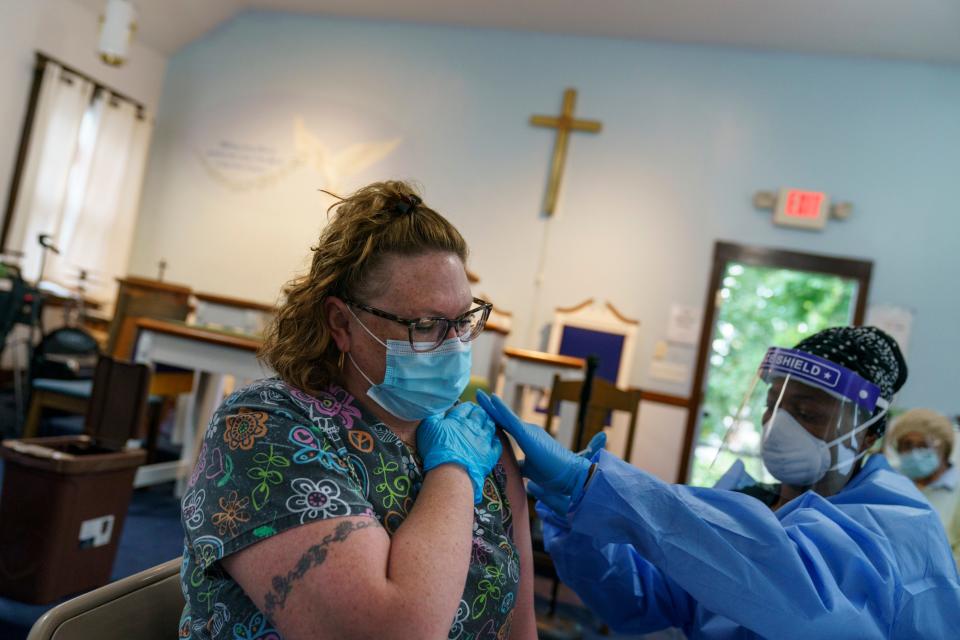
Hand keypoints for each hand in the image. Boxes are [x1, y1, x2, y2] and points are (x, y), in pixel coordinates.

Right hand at [418, 402, 502, 503]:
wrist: (451, 472)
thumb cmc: (436, 450)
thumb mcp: (428, 429)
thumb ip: (433, 416)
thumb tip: (439, 409)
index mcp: (458, 420)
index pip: (465, 408)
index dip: (466, 407)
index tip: (467, 407)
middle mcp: (473, 427)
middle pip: (479, 414)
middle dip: (479, 412)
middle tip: (477, 412)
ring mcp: (483, 440)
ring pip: (490, 426)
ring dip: (488, 421)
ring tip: (486, 422)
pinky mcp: (489, 454)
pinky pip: (497, 444)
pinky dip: (495, 440)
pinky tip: (493, 439)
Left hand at [476, 390, 599, 504]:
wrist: (570, 475)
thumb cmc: (553, 473)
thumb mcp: (530, 469)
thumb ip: (520, 465)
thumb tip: (511, 469)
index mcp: (526, 437)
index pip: (504, 425)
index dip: (492, 418)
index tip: (480, 412)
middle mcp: (526, 430)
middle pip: (503, 418)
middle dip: (489, 408)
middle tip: (477, 396)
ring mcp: (528, 430)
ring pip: (505, 416)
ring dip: (491, 406)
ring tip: (479, 395)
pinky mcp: (528, 434)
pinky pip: (511, 420)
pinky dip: (501, 409)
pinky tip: (492, 399)